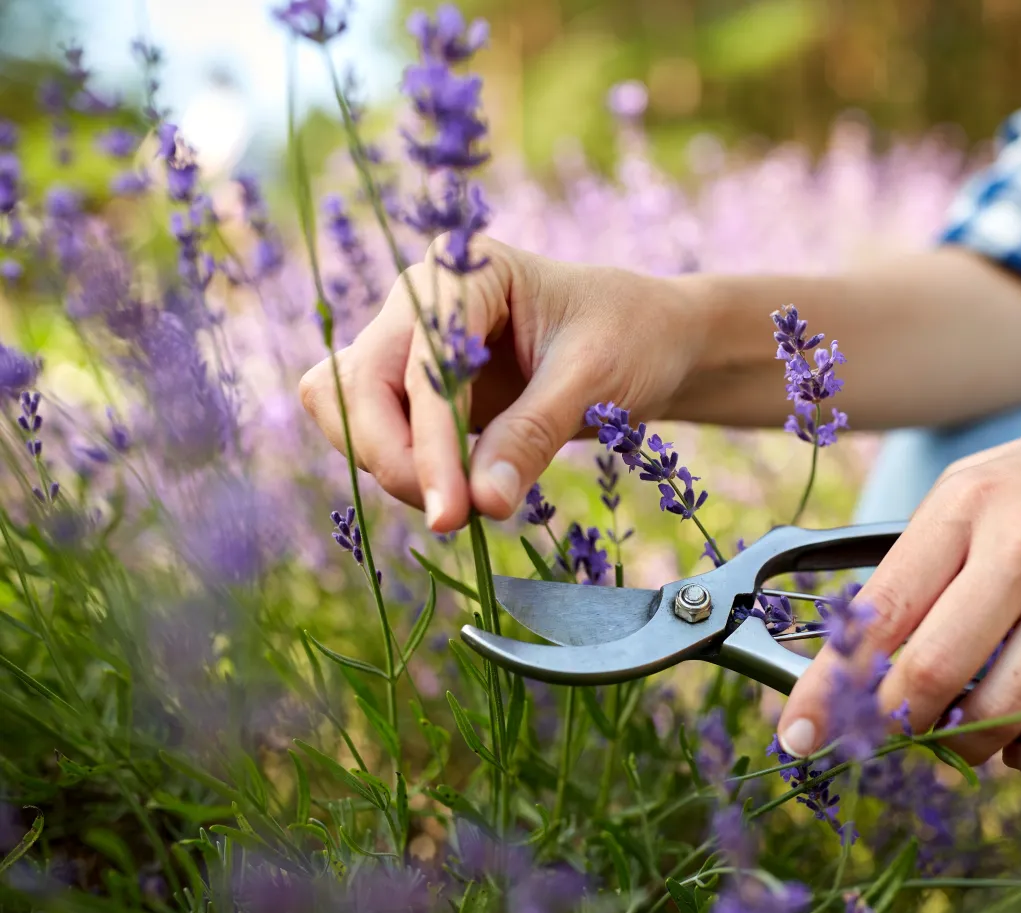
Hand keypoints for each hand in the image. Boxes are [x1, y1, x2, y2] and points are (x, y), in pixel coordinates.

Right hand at [299, 238, 698, 530]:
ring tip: (464, 505)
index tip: (452, 512)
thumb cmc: (633, 339)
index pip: (419, 363)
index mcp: (465, 270)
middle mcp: (422, 299)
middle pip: (355, 384)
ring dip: (391, 466)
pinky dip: (403, 468)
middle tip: (452, 517)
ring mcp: (412, 342)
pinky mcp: (415, 387)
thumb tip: (481, 502)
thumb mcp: (594, 381)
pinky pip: (375, 432)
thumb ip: (533, 435)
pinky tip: (457, 493)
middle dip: (393, 457)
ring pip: (349, 409)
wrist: (654, 341)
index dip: (427, 443)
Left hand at [777, 394, 1020, 790]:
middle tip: (895, 732)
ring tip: (970, 732)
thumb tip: (861, 659)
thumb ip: (923, 562)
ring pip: (1001, 714)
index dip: (827, 688)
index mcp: (966, 503)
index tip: (797, 736)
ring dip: (969, 747)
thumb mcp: (981, 488)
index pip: (877, 613)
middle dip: (896, 725)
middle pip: (930, 674)